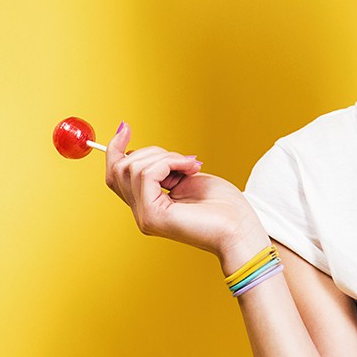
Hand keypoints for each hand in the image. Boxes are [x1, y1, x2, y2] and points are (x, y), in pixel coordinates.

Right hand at [102, 121, 259, 255]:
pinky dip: (169, 163)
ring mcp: (145, 217)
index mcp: (149, 205)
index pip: (116, 175)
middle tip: (183, 160)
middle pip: (120, 168)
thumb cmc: (223, 206)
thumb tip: (146, 150)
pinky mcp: (152, 216)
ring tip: (190, 166)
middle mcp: (142, 213)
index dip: (115, 149)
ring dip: (166, 157)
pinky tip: (189, 169)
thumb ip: (163, 167)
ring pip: (133, 167)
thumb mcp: (186, 176)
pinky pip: (147, 174)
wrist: (241, 228)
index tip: (124, 127)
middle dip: (152, 152)